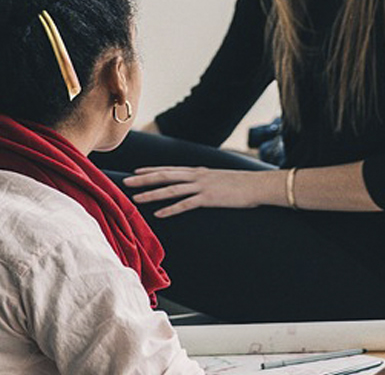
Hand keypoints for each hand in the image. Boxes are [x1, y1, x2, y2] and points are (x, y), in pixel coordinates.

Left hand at [122, 167, 278, 217]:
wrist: (258, 185)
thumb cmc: (242, 184)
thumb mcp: (220, 178)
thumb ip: (206, 181)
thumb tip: (199, 186)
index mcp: (199, 171)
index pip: (170, 169)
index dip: (151, 170)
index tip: (136, 172)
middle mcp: (197, 176)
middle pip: (165, 176)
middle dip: (144, 179)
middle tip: (126, 182)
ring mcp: (202, 187)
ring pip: (171, 189)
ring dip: (152, 194)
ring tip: (136, 198)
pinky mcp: (209, 198)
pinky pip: (186, 204)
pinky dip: (171, 209)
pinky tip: (159, 214)